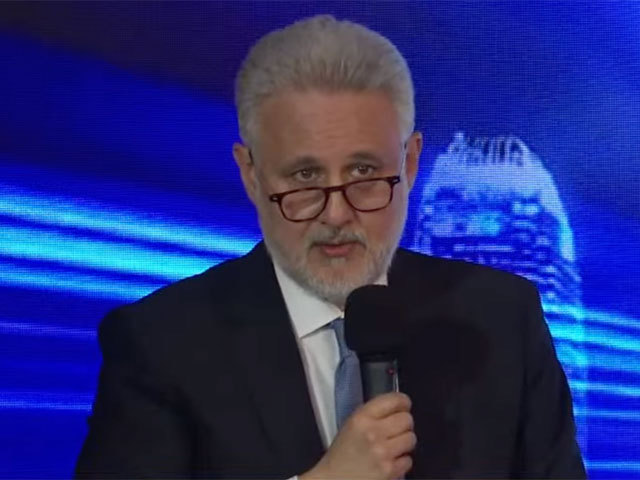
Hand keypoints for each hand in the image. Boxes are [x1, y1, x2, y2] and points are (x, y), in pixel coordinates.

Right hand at [301, 392, 415, 479]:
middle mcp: (373, 432)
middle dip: (404, 424)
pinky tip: (389, 461)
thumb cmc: (342, 453)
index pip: (394, 400)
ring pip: (411, 438)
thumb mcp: (352, 425)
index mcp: (361, 417)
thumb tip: (398, 407)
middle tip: (396, 430)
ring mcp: (383, 452)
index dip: (403, 402)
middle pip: (407, 419)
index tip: (403, 406)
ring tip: (393, 447)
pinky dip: (402, 461)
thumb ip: (373, 414)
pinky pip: (408, 460)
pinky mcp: (389, 471)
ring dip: (404, 443)